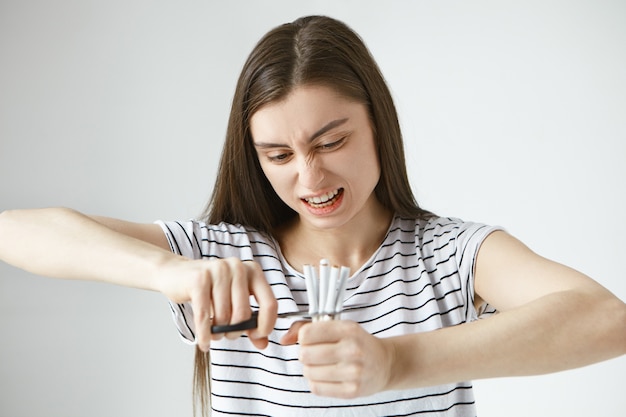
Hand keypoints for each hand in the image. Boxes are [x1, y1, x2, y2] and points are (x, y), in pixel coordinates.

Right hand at [156, 257, 276, 351]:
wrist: (176, 273)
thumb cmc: (209, 290)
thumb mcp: (233, 302)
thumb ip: (250, 322)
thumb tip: (263, 344)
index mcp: (252, 270)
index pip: (270, 303)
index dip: (266, 325)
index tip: (257, 336)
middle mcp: (237, 267)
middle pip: (244, 313)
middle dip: (235, 331)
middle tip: (227, 335)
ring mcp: (218, 270)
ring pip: (224, 316)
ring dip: (218, 332)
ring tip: (214, 332)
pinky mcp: (199, 280)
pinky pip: (205, 316)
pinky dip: (205, 334)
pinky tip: (204, 343)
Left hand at [281, 320, 394, 397]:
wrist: (385, 364)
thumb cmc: (358, 343)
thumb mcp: (338, 327)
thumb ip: (308, 328)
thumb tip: (284, 339)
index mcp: (347, 330)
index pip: (307, 333)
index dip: (303, 337)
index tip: (310, 339)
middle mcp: (352, 350)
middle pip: (305, 354)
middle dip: (305, 354)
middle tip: (315, 353)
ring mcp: (353, 372)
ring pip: (308, 372)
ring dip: (310, 369)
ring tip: (322, 365)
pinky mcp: (352, 391)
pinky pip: (316, 388)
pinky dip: (316, 382)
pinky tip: (327, 376)